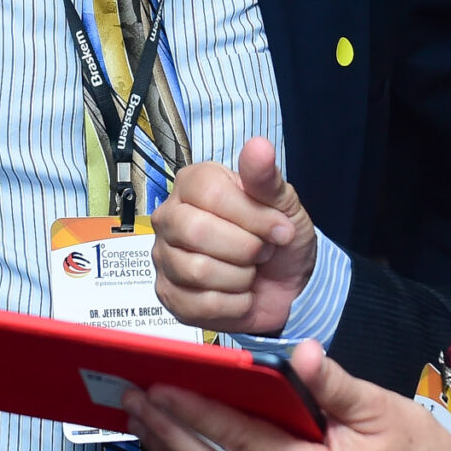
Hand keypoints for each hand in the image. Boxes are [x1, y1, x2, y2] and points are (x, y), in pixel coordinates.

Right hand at [151, 137, 318, 332]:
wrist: (286, 285)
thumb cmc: (278, 238)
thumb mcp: (284, 204)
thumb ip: (266, 178)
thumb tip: (259, 146)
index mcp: (193, 184)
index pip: (210, 194)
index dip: (252, 216)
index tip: (280, 228)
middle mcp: (170, 217)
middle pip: (196, 232)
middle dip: (245, 248)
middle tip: (262, 251)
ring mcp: (164, 258)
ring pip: (198, 270)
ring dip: (241, 277)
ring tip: (249, 270)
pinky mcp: (168, 295)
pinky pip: (201, 304)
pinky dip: (235, 304)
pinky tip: (240, 293)